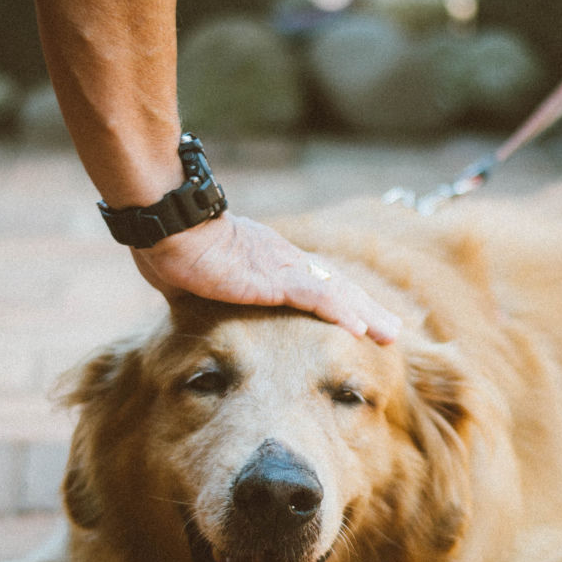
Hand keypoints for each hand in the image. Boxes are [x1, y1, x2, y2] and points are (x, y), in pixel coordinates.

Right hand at [131, 212, 401, 343]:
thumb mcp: (194, 280)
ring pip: (336, 293)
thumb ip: (205, 292)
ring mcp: (282, 269)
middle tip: (393, 332)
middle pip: (337, 288)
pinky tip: (360, 330)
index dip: (342, 303)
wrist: (168, 225)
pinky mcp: (274, 279)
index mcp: (269, 263)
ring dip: (366, 315)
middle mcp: (284, 263)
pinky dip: (339, 313)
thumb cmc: (171, 248)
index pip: (316, 285)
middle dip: (367, 310)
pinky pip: (315, 298)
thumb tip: (189, 303)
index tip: (362, 320)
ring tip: (391, 336)